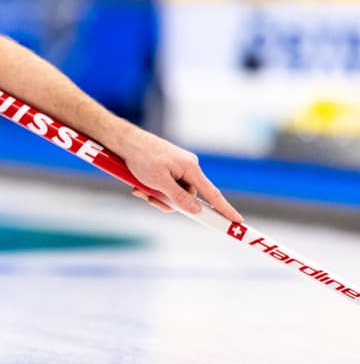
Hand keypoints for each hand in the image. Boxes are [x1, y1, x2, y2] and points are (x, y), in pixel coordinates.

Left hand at [118, 127, 242, 222]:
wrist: (126, 141)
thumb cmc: (142, 157)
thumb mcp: (159, 181)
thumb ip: (179, 197)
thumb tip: (197, 210)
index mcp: (191, 168)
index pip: (212, 194)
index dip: (225, 209)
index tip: (237, 221)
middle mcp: (188, 167)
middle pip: (187, 197)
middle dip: (168, 202)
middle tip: (150, 198)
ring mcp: (178, 167)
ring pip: (174, 193)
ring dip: (156, 195)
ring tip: (140, 188)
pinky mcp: (168, 168)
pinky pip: (166, 185)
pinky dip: (153, 189)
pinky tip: (139, 185)